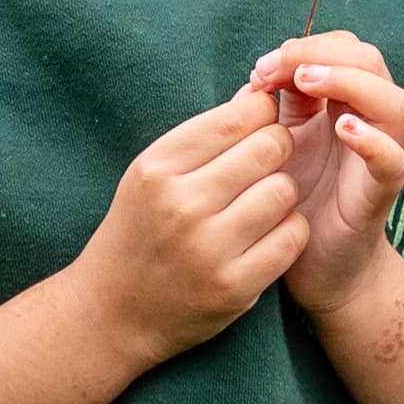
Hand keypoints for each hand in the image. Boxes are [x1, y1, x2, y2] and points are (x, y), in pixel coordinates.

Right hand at [69, 82, 309, 368]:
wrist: (111, 312)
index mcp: (158, 167)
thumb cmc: (140, 229)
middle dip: (277, 150)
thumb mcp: (153, 173)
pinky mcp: (234, 286)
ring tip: (261, 203)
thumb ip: (205, 133)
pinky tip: (267, 235)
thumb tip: (259, 92)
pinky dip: (288, 231)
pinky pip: (292, 236)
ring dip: (282, 193)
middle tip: (265, 166)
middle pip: (271, 146)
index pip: (239, 116)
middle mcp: (181, 204)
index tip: (257, 129)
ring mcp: (208, 248)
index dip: (262, 115)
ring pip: (285, 190)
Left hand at [254, 32, 403, 310]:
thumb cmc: (294, 200)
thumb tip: (257, 76)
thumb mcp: (275, 144)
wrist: (314, 267)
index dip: (305, 46)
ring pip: (394, 103)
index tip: (260, 68)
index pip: (342, 49)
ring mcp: (380, 156)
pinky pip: (392, 160)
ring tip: (308, 82)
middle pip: (371, 62)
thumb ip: (271, 108)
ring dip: (350, 82)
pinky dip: (373, 140)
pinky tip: (343, 129)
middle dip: (323, 53)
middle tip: (278, 68)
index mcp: (343, 104)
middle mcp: (369, 123)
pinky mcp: (381, 194)